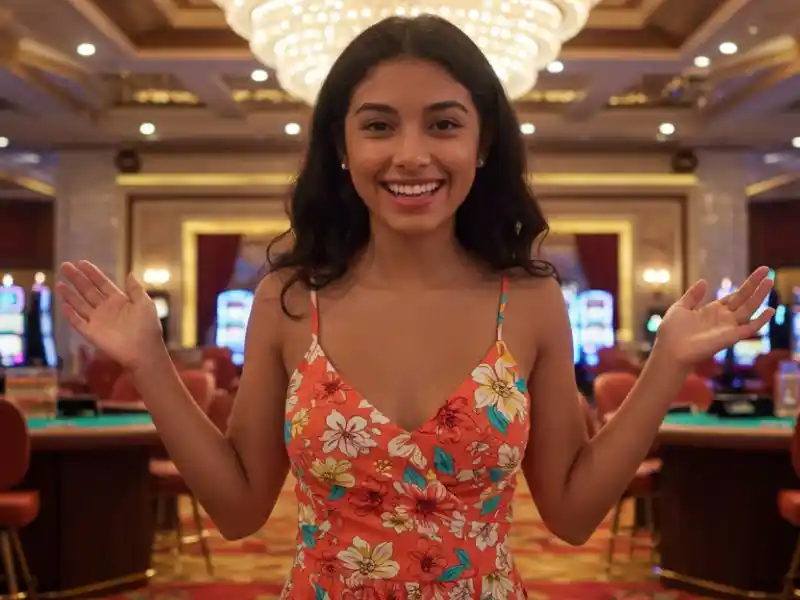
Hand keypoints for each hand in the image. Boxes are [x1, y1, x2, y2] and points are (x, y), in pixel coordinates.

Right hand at [56, 261, 164, 370]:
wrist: (144, 350)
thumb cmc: (147, 327)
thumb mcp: (144, 304)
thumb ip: (135, 289)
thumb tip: (130, 273)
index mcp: (119, 301)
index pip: (102, 283)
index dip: (92, 273)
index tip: (81, 262)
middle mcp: (106, 309)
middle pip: (88, 290)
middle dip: (77, 278)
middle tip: (65, 265)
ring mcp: (98, 321)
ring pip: (80, 305)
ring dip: (70, 295)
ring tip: (59, 283)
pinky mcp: (92, 333)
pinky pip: (78, 322)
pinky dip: (71, 314)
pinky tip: (63, 305)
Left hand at [655, 266, 774, 366]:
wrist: (670, 350)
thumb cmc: (672, 332)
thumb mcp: (681, 308)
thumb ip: (693, 296)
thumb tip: (703, 281)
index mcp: (712, 311)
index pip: (734, 296)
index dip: (746, 285)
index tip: (758, 273)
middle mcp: (723, 318)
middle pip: (744, 299)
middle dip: (755, 285)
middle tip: (767, 269)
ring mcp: (728, 327)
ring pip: (749, 309)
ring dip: (760, 295)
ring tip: (770, 281)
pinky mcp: (731, 337)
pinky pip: (749, 328)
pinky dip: (760, 320)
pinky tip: (770, 310)